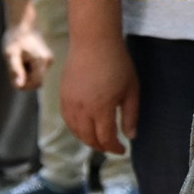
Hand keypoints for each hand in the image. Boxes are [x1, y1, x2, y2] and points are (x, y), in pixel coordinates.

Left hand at [2, 20, 52, 91]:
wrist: (22, 24)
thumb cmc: (14, 38)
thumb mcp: (11, 55)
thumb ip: (15, 71)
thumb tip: (19, 86)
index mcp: (41, 60)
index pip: (36, 83)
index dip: (24, 85)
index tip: (13, 78)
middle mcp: (48, 61)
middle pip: (36, 81)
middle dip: (24, 79)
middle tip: (13, 67)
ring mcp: (48, 59)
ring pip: (36, 76)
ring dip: (25, 74)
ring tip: (17, 60)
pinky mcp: (46, 58)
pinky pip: (36, 71)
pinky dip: (28, 69)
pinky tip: (22, 59)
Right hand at [60, 32, 135, 153]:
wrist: (94, 42)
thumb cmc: (118, 63)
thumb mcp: (131, 89)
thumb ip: (130, 114)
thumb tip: (130, 136)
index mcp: (101, 109)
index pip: (105, 138)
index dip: (114, 148)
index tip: (122, 150)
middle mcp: (82, 110)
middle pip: (88, 138)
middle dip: (101, 146)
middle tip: (111, 147)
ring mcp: (69, 104)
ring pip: (76, 132)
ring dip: (87, 139)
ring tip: (99, 140)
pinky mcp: (63, 97)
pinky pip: (68, 121)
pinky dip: (77, 129)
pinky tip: (86, 127)